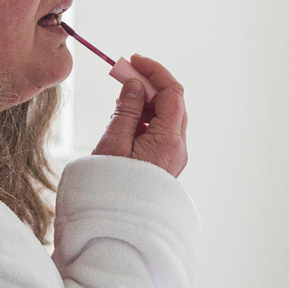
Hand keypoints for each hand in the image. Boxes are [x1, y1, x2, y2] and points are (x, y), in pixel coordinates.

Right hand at [91, 54, 186, 177]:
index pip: (173, 92)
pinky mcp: (165, 164)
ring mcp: (174, 157)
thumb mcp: (114, 143)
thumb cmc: (111, 187)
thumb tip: (136, 85)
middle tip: (123, 74)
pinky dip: (146, 119)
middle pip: (173, 103)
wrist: (116, 226)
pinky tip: (126, 120)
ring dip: (147, 101)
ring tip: (120, 98)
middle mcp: (178, 148)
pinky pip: (161, 132)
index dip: (155, 72)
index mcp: (169, 141)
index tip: (134, 61)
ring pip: (167, 117)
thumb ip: (127, 110)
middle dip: (150, 84)